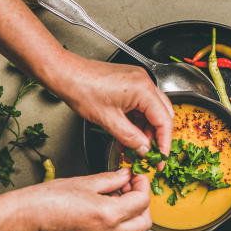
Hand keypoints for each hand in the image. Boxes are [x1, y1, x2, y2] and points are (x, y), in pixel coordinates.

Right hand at [8, 168, 152, 230]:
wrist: (23, 220)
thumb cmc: (46, 201)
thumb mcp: (84, 182)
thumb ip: (111, 179)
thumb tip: (125, 175)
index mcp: (109, 215)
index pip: (142, 201)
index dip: (142, 185)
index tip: (136, 177)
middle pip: (145, 222)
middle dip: (143, 204)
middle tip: (132, 188)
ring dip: (135, 218)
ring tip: (119, 201)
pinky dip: (124, 230)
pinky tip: (110, 216)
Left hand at [53, 55, 173, 155]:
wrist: (65, 73)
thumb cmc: (81, 89)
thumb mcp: (108, 120)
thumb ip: (131, 138)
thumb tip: (144, 149)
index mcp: (143, 90)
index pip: (164, 121)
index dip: (164, 142)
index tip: (161, 156)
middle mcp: (145, 82)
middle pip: (163, 114)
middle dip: (157, 136)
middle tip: (150, 153)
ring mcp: (138, 81)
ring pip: (153, 111)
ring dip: (146, 129)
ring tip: (135, 145)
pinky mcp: (131, 83)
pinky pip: (142, 104)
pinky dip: (138, 120)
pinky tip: (129, 132)